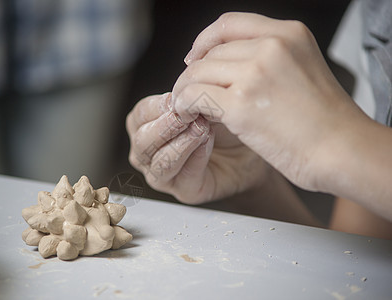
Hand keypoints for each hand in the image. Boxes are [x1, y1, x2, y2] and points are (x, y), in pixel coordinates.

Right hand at [126, 93, 269, 203]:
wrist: (249, 149)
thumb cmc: (223, 127)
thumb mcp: (205, 103)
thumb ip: (192, 93)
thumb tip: (186, 75)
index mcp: (145, 127)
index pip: (140, 115)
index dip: (157, 106)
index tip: (176, 97)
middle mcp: (148, 154)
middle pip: (143, 141)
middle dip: (165, 126)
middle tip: (187, 114)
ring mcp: (163, 175)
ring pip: (159, 162)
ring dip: (181, 143)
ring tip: (201, 128)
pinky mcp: (185, 191)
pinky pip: (183, 175)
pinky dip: (195, 157)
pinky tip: (207, 143)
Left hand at [172, 12, 369, 191]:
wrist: (343, 150)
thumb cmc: (325, 121)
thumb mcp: (302, 70)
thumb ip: (269, 60)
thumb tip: (227, 67)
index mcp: (289, 34)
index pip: (229, 24)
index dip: (205, 39)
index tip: (195, 57)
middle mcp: (271, 46)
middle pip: (211, 51)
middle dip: (194, 72)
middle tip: (189, 90)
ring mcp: (255, 73)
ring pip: (199, 72)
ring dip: (186, 89)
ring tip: (186, 105)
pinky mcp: (241, 104)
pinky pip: (196, 95)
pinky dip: (185, 104)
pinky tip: (188, 114)